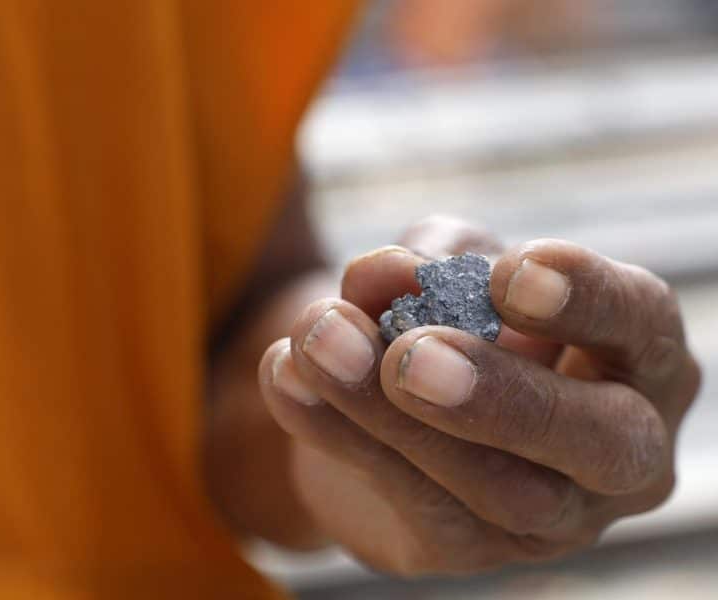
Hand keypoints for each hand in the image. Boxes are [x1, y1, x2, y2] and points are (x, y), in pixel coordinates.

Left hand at [257, 216, 700, 574]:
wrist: (390, 407)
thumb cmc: (450, 319)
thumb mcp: (441, 274)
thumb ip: (426, 267)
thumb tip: (389, 274)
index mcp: (636, 355)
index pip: (641, 321)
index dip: (585, 298)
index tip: (509, 273)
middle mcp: (619, 446)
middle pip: (598, 439)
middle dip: (500, 394)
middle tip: (410, 356)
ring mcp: (552, 513)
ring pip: (495, 487)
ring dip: (392, 415)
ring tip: (320, 345)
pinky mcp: (470, 546)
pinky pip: (412, 502)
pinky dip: (339, 434)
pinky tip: (288, 380)